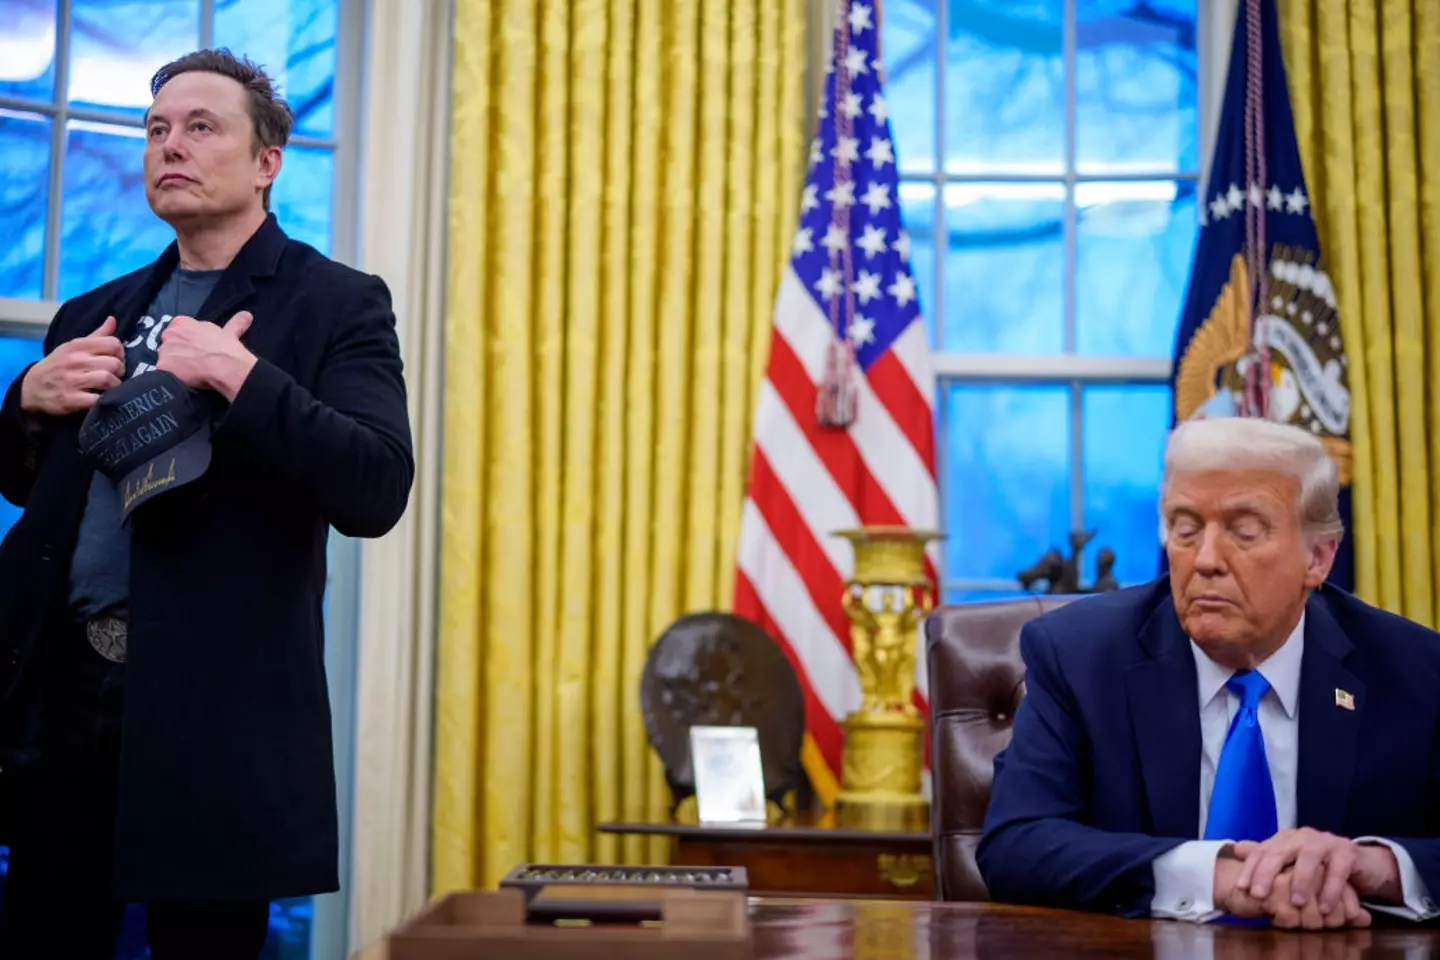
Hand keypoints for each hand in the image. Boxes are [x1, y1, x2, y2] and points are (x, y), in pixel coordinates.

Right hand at [19, 316, 125, 416]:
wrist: (31, 388)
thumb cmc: (58, 365)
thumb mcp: (73, 347)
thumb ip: (96, 336)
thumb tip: (113, 320)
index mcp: (77, 346)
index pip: (113, 344)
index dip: (120, 354)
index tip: (115, 360)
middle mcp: (75, 361)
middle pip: (114, 364)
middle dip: (119, 372)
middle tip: (114, 376)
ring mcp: (72, 380)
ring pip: (108, 380)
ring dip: (114, 386)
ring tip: (109, 388)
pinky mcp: (70, 399)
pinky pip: (98, 399)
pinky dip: (104, 400)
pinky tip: (100, 398)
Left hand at [156, 311, 255, 400]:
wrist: (225, 366)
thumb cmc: (226, 348)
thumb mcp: (230, 332)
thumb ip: (234, 323)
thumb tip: (247, 315)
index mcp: (182, 323)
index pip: (177, 330)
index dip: (186, 340)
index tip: (195, 348)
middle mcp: (169, 333)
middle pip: (169, 344)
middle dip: (178, 351)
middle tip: (193, 360)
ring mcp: (164, 350)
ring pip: (166, 359)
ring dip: (175, 364)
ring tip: (190, 372)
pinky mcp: (163, 367)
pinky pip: (164, 373)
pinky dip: (172, 376)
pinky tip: (184, 379)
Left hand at [1234, 829, 1401, 913]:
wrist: (1361, 864)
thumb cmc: (1320, 866)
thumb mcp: (1292, 863)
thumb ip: (1267, 857)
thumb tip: (1237, 849)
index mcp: (1285, 838)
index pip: (1262, 851)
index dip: (1250, 868)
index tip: (1241, 887)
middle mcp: (1302, 836)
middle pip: (1280, 851)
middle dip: (1267, 873)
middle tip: (1259, 894)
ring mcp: (1325, 841)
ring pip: (1309, 858)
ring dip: (1301, 881)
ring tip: (1297, 903)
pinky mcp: (1347, 852)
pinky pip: (1338, 870)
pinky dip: (1331, 889)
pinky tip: (1326, 907)